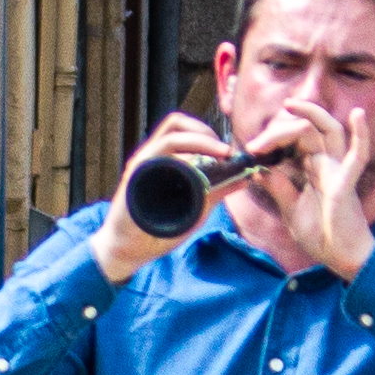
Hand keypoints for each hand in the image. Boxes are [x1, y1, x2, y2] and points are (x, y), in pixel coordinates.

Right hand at [95, 111, 238, 281]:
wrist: (127, 249)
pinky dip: (181, 162)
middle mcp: (151, 156)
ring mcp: (141, 165)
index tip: (228, 151)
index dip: (208, 132)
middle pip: (176, 124)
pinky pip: (157, 160)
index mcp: (163, 158)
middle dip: (206, 134)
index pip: (184, 129)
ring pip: (169, 138)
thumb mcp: (196, 208)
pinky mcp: (134, 179)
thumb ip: (218, 191)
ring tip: (217, 157)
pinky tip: (196, 173)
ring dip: (198, 142)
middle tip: (225, 152)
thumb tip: (247, 176)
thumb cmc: (159, 228)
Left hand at [241, 101, 374, 280]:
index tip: (251, 151)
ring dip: (312, 113)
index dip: (271, 139)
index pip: (293, 140)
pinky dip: (361, 135)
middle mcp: (327, 164)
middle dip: (278, 131)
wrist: (340, 258)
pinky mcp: (347, 183)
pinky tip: (358, 116)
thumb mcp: (291, 210)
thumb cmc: (321, 236)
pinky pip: (358, 156)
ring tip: (292, 104)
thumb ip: (278, 188)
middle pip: (306, 131)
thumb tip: (258, 170)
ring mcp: (338, 170)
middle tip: (256, 145)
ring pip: (329, 130)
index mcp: (313, 168)